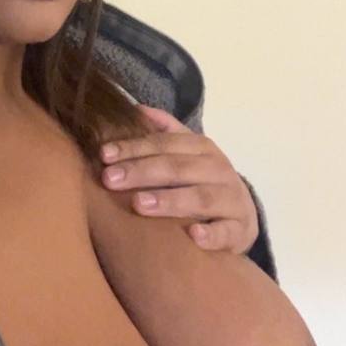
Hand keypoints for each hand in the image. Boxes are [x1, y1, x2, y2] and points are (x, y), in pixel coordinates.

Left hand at [99, 105, 258, 253]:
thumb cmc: (204, 181)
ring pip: (201, 198)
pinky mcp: (240, 230)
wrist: (242, 216)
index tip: (104, 155)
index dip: (134, 147)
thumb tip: (136, 109)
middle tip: (110, 179)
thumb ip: (166, 130)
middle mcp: (219, 170)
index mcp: (203, 148)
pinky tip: (193, 236)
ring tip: (139, 204)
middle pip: (178, 168)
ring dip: (170, 200)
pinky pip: (226, 232)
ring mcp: (232, 200)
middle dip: (142, 171)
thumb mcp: (189, 153)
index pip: (165, 143)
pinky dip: (211, 234)